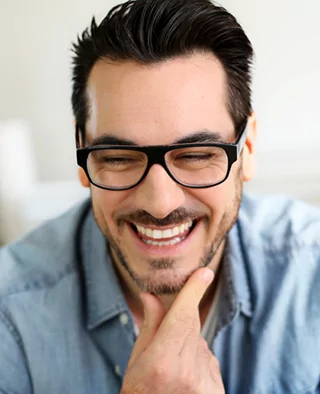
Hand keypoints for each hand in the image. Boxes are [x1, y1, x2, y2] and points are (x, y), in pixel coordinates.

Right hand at [120, 268, 224, 393]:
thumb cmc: (139, 393)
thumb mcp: (137, 361)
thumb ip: (150, 326)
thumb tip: (150, 295)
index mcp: (161, 361)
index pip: (182, 316)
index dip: (193, 291)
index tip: (204, 273)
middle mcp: (187, 371)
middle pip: (191, 328)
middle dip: (179, 327)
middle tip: (163, 351)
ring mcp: (206, 384)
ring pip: (200, 344)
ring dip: (188, 348)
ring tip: (173, 373)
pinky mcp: (217, 391)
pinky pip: (209, 361)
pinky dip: (198, 363)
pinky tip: (185, 382)